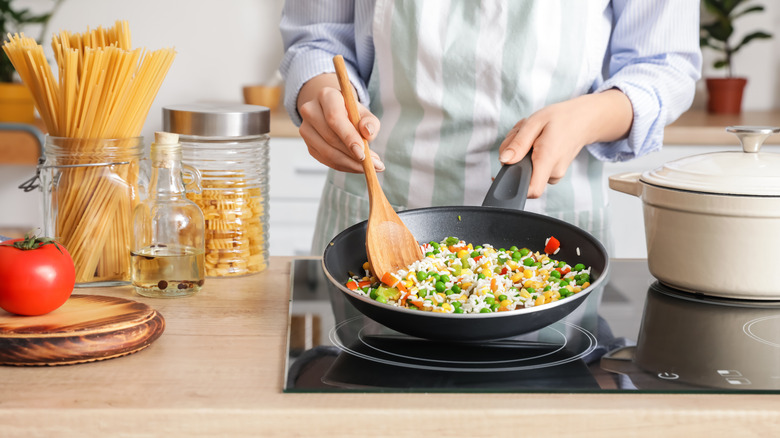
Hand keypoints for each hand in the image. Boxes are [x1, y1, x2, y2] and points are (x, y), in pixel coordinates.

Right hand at [297, 73, 383, 172]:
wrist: (334, 112)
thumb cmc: (352, 112)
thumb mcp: (364, 113)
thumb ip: (370, 122)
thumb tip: (368, 133)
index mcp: (326, 96)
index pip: (334, 118)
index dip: (348, 137)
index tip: (363, 154)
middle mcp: (310, 110)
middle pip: (330, 138)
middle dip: (352, 155)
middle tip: (374, 165)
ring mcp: (306, 129)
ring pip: (327, 152)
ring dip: (350, 163)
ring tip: (368, 167)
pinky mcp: (308, 144)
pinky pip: (325, 160)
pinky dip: (343, 166)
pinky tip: (356, 165)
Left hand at [498, 89, 632, 197]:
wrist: (583, 120)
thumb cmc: (560, 119)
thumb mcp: (535, 123)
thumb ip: (518, 143)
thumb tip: (504, 160)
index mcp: (548, 160)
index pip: (531, 190)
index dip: (514, 186)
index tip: (507, 169)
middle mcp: (553, 172)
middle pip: (521, 176)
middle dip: (514, 157)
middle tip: (520, 135)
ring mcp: (555, 175)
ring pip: (526, 171)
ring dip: (520, 154)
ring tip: (531, 136)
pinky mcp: (553, 173)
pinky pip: (534, 170)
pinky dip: (529, 156)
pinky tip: (535, 142)